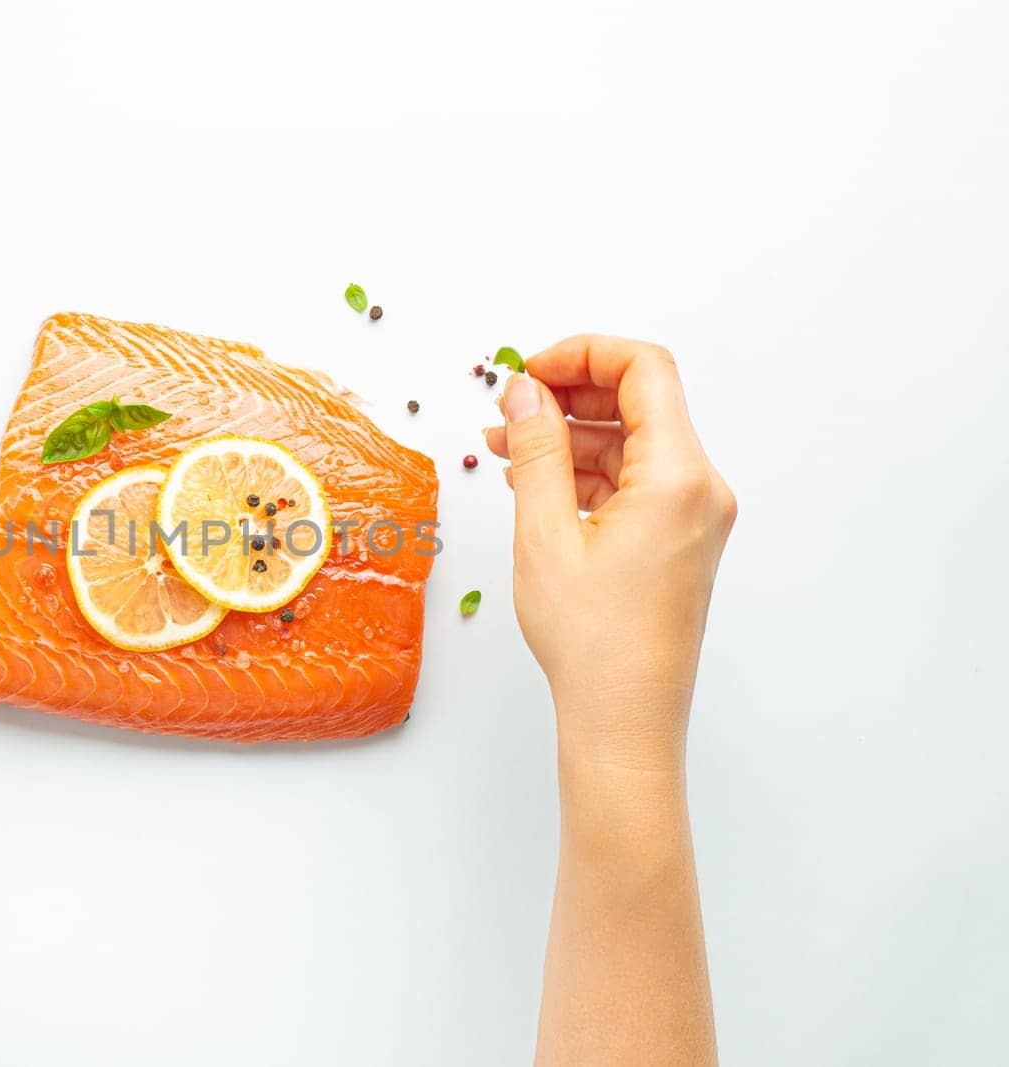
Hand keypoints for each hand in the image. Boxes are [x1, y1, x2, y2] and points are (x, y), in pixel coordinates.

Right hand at [485, 335, 735, 771]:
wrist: (625, 720)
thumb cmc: (593, 643)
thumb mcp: (545, 534)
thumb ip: (535, 450)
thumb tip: (522, 392)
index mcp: (679, 477)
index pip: (645, 370)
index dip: (582, 353)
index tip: (528, 371)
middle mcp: (700, 488)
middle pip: (640, 402)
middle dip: (569, 393)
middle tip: (508, 406)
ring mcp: (694, 516)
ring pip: (632, 443)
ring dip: (570, 436)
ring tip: (505, 449)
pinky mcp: (679, 541)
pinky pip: (633, 482)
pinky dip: (585, 472)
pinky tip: (535, 484)